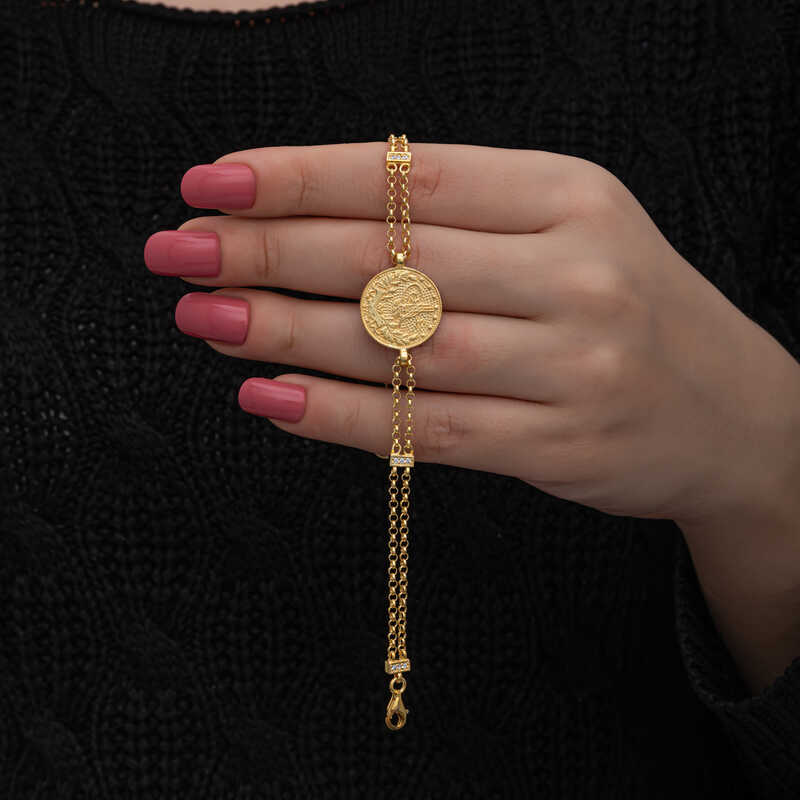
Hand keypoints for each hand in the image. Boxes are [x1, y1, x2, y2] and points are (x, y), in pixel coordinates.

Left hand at [144, 141, 799, 527]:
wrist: (731, 412)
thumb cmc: (627, 309)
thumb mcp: (565, 232)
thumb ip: (457, 223)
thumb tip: (310, 223)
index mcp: (569, 197)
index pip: (412, 176)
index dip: (301, 177)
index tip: (212, 185)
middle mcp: (575, 273)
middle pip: (393, 257)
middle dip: (269, 252)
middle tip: (182, 254)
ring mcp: (573, 365)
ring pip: (401, 346)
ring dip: (286, 333)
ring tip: (204, 321)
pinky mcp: (559, 445)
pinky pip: (428, 430)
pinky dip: (340, 415)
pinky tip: (269, 399)